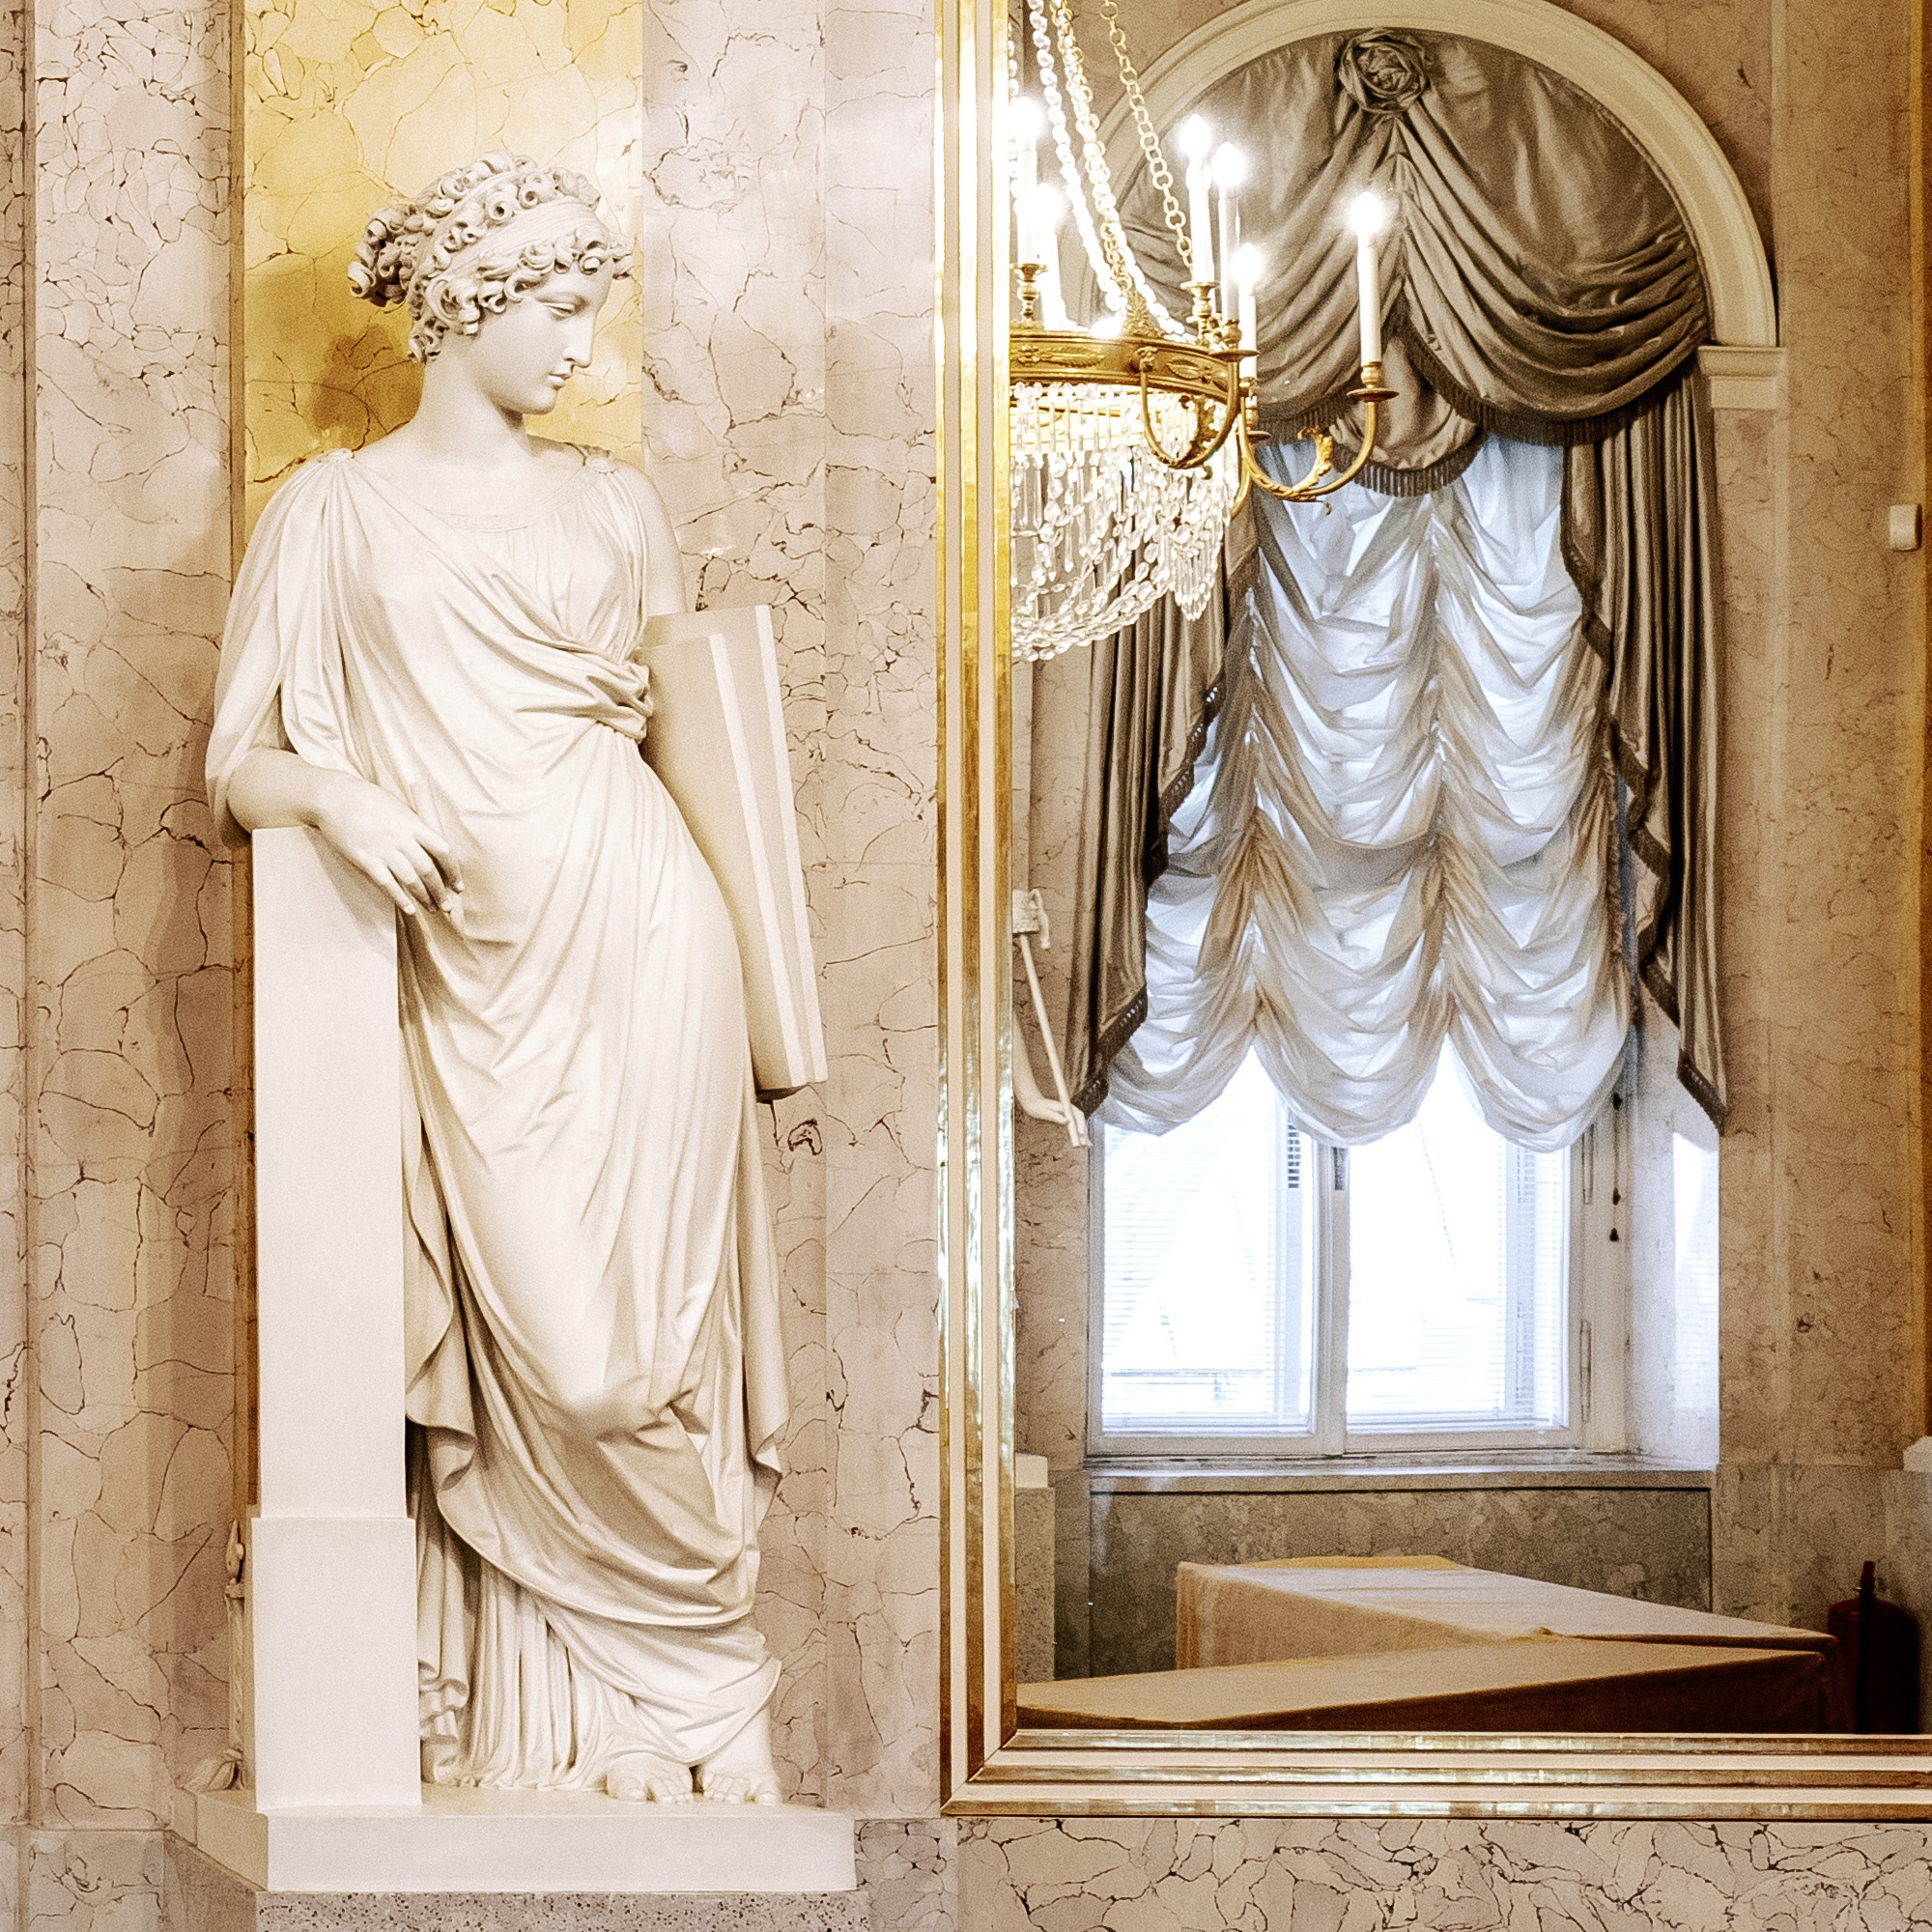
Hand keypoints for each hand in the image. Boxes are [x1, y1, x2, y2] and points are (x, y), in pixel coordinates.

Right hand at [311, 772, 463, 918]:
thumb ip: (415, 827)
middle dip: (440, 891)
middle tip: (447, 906)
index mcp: (414, 823)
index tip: (458, 885)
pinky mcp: (365, 859)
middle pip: (429, 870)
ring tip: (432, 909)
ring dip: (424, 898)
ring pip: (411, 879)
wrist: (334, 796)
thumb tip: (431, 846)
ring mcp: (384, 849)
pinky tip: (409, 909)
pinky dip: (400, 898)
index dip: (454, 871)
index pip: (444, 850)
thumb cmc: (368, 799)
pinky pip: (387, 883)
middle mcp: (402, 838)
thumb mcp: (399, 808)